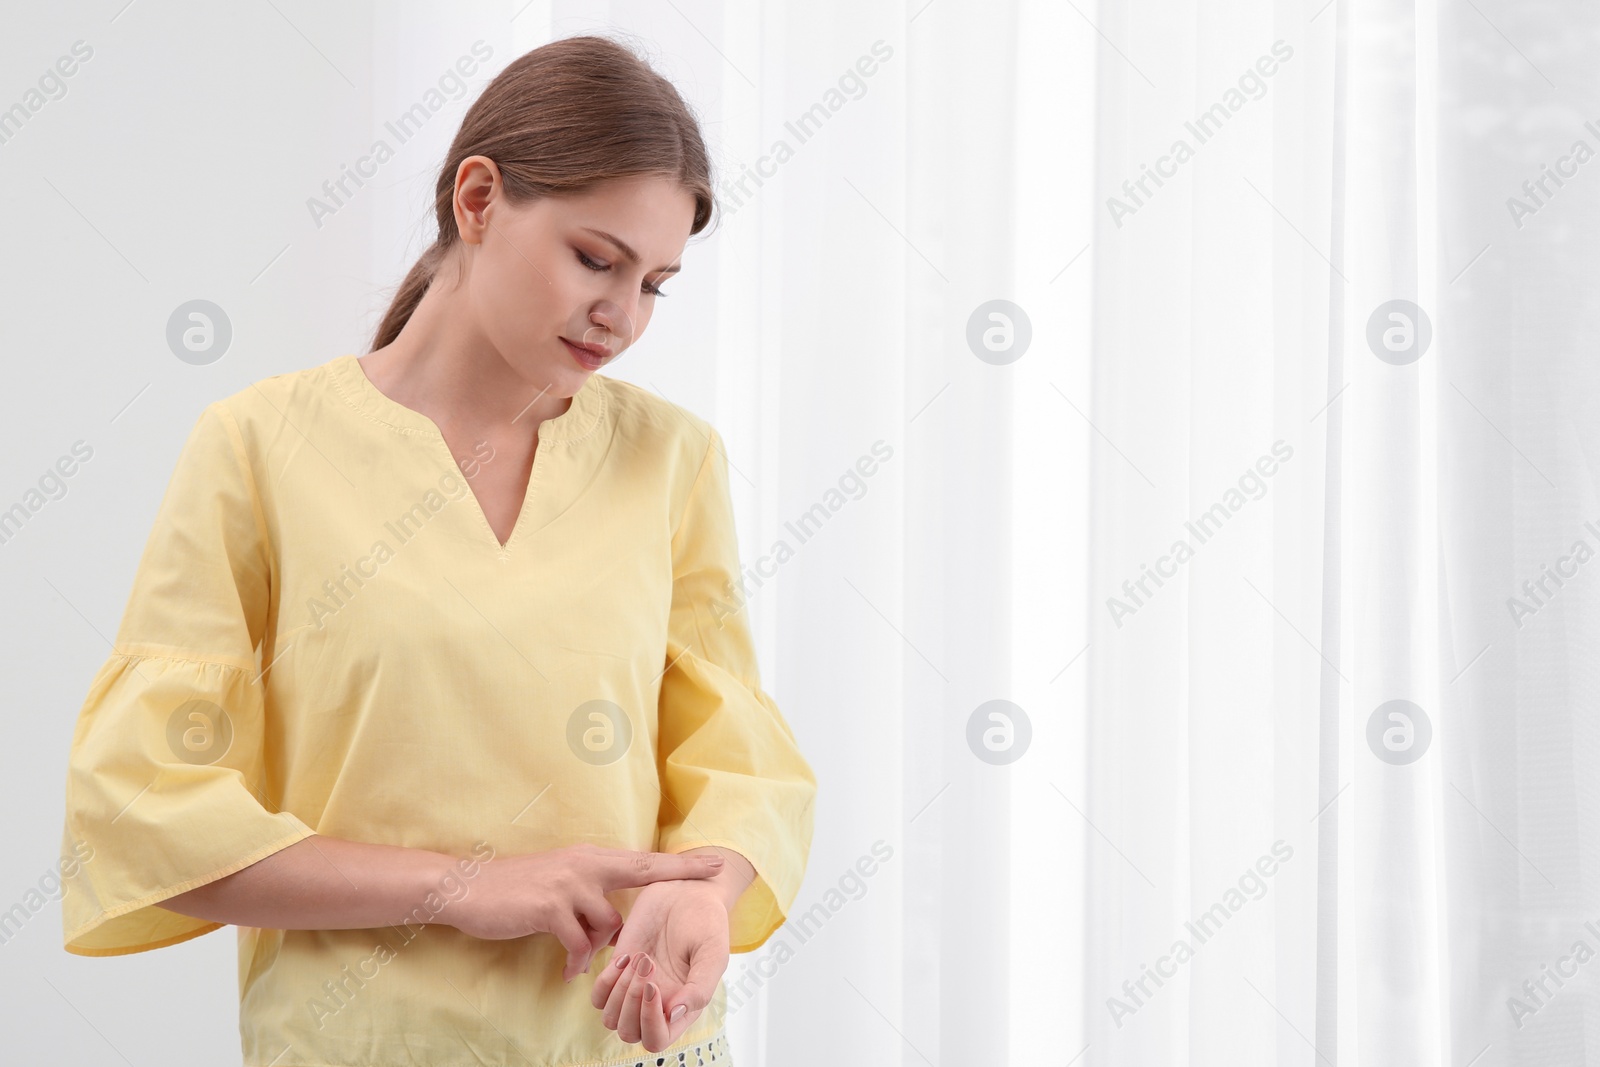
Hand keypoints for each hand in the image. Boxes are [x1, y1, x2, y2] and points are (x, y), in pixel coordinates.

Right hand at [440, 843, 724, 981]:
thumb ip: (589, 900)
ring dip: (599, 947)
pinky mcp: (551, 906)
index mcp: (588, 858)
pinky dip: (577, 961)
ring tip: (578, 958)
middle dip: (681, 872)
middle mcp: (584, 864)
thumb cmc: (514, 891)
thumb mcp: (559, 886)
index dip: (678, 862)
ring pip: (608, 922)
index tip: (711, 860)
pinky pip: (580, 943)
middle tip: (715, 871)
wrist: (468, 888)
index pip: (641, 860)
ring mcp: (569, 883)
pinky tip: (567, 971)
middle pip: (643, 870)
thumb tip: (613, 928)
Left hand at [589, 879, 730, 1051]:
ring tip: (640, 959)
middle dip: (632, 1002)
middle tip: (648, 963)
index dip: (650, 1022)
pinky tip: (626, 957)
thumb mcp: (714, 953)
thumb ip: (700, 988)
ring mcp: (634, 989)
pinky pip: (598, 995)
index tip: (654, 986)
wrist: (687, 892)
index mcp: (681, 1009)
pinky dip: (605, 980)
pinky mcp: (618, 970)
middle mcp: (656, 1005)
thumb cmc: (706, 922)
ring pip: (610, 1018)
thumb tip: (674, 1015)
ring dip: (619, 991)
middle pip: (629, 1032)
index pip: (656, 1041)